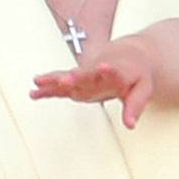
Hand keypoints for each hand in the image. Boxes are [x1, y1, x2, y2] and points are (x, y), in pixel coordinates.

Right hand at [32, 39, 156, 127]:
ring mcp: (85, 75)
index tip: (103, 67)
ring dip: (54, 79)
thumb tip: (130, 125)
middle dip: (75, 76)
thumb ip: (135, 106)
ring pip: (68, 76)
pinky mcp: (76, 80)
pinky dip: (48, 87)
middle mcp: (97, 71)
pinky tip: (34, 91)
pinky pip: (60, 84)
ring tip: (39, 82)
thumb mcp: (143, 89)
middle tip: (65, 79)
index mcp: (117, 71)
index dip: (108, 70)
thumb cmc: (136, 72)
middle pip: (85, 74)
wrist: (128, 54)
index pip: (113, 71)